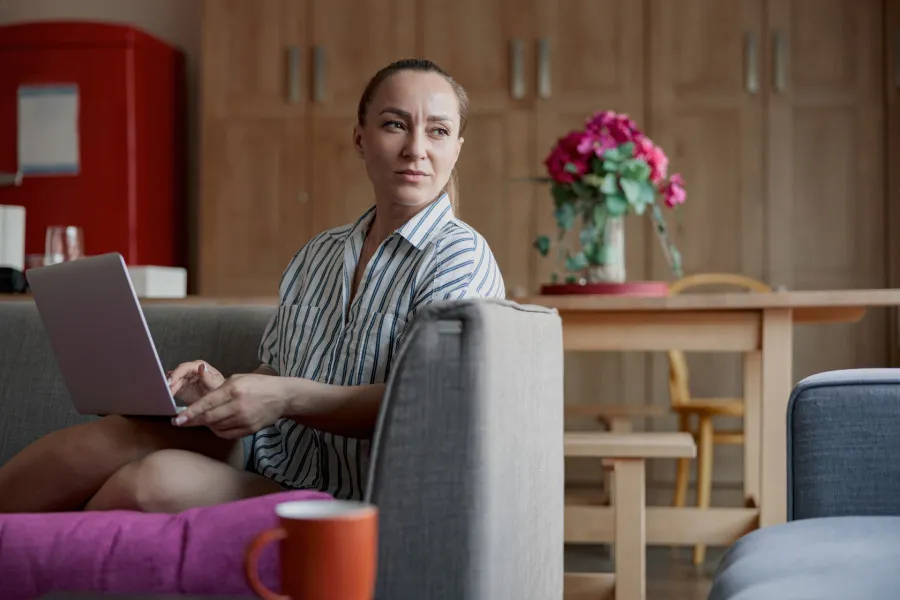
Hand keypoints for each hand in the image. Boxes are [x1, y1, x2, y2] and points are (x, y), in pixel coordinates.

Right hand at [166, 360, 224, 404]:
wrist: (218, 400)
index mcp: (198, 366)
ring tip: (163, 395)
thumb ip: (208, 377)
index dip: (176, 374)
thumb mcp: (216, 384)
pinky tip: (165, 397)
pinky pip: (171, 388)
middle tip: (164, 391)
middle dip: (169, 382)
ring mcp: (184, 379)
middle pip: (175, 374)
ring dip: (167, 388)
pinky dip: (167, 392)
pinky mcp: (180, 387)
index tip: (170, 382)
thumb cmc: (219, 389)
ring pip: (171, 381)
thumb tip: (201, 367)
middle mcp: (189, 371)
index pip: (184, 368)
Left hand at [171, 374, 292, 438]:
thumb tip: (198, 385)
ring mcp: (245, 420)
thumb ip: (216, 385)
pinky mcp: (249, 430)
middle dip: (192, 421)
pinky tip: (217, 424)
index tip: (177, 419)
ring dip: (206, 424)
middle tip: (181, 422)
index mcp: (234, 390)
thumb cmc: (258, 384)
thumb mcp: (237, 378)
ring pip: (216, 427)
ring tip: (204, 418)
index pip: (207, 404)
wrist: (283, 396)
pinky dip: (218, 430)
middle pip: (209, 418)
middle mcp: (239, 406)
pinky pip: (227, 434)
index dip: (190, 413)